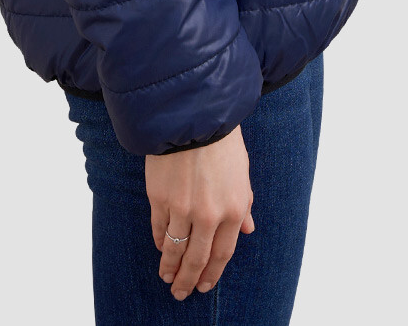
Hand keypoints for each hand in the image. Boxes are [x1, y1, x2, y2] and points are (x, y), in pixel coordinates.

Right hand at [146, 125, 254, 300]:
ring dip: (170, 268)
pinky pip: (159, 229)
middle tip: (181, 293)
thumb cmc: (222, 141)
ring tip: (167, 278)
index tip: (204, 286)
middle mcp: (208, 214)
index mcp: (233, 209)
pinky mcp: (159, 197)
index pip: (222, 254)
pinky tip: (160, 249)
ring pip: (175, 249)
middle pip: (197, 258)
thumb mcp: (242, 173)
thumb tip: (248, 230)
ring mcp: (182, 208)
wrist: (194, 115)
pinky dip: (160, 242)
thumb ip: (244, 204)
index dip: (212, 273)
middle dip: (188, 280)